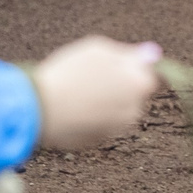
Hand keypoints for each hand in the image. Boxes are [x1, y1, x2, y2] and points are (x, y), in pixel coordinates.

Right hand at [30, 36, 161, 149]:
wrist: (40, 109)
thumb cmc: (69, 73)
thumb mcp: (98, 50)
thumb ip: (128, 54)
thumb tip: (152, 54)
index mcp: (139, 84)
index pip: (147, 74)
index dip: (129, 68)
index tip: (111, 66)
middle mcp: (134, 109)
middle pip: (132, 94)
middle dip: (119, 86)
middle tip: (91, 78)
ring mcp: (117, 129)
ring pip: (116, 110)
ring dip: (106, 103)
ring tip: (78, 93)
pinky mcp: (99, 142)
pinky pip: (100, 124)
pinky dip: (92, 117)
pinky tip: (72, 109)